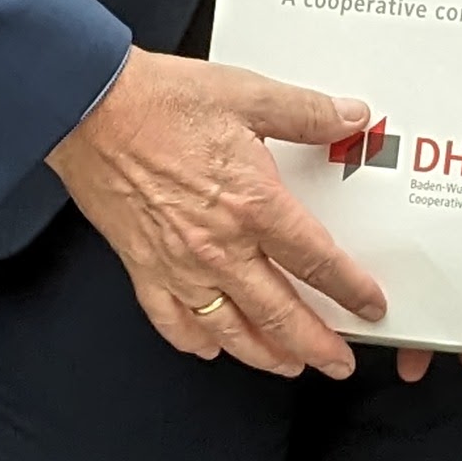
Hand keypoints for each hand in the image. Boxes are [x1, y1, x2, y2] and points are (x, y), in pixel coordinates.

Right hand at [48, 49, 388, 376]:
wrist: (90, 108)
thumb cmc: (161, 101)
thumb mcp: (249, 94)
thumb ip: (307, 113)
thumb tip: (352, 117)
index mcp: (254, 205)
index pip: (318, 262)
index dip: (351, 290)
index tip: (371, 306)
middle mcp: (220, 246)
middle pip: (280, 313)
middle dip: (316, 345)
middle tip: (338, 363)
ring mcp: (179, 264)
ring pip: (230, 329)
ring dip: (264, 354)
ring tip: (288, 365)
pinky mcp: (142, 266)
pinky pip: (172, 320)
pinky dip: (194, 341)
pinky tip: (209, 347)